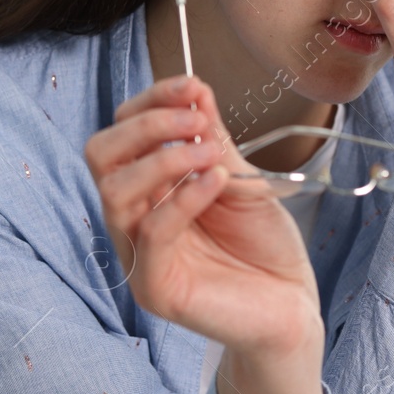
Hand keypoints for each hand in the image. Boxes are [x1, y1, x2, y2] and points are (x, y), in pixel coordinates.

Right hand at [84, 75, 319, 357]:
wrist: (292, 306)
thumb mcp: (239, 178)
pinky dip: (184, 198)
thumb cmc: (264, 246)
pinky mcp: (153, 288)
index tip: (191, 87)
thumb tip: (194, 92)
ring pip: (115, 191)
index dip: (151, 103)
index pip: (121, 134)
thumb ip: (212, 140)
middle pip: (101, 156)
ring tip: (211, 153)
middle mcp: (132, 219)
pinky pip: (151, 232)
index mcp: (146, 190)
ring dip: (164, 159)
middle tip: (196, 121)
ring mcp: (137, 255)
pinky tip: (218, 181)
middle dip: (147, 126)